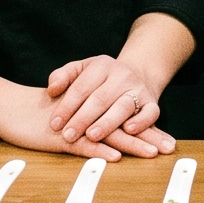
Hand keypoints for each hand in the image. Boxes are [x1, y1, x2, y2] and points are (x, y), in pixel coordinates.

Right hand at [0, 78, 166, 161]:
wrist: (10, 108)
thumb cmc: (40, 115)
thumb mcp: (70, 118)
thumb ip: (90, 123)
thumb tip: (114, 142)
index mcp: (93, 109)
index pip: (124, 119)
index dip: (146, 129)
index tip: (167, 142)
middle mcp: (88, 114)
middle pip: (122, 126)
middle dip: (147, 137)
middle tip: (169, 147)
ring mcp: (75, 126)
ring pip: (107, 135)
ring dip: (130, 144)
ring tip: (151, 152)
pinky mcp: (60, 137)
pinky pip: (82, 144)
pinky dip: (98, 150)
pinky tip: (114, 156)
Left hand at [45, 52, 171, 156]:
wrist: (136, 75)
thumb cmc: (100, 79)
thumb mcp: (81, 70)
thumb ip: (63, 76)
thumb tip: (51, 90)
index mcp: (101, 66)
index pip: (81, 87)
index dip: (67, 106)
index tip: (54, 124)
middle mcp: (121, 76)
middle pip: (100, 99)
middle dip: (82, 119)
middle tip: (68, 135)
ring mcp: (138, 89)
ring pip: (123, 106)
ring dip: (107, 123)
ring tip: (92, 136)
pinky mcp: (152, 103)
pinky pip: (151, 113)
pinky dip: (141, 122)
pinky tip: (128, 131)